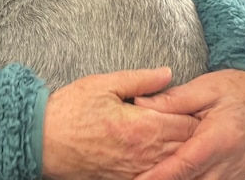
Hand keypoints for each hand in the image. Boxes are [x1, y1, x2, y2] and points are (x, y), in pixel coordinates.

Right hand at [41, 68, 198, 179]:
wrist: (42, 141)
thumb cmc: (69, 110)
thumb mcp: (103, 84)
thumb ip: (140, 79)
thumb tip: (168, 73)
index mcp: (143, 125)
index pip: (188, 123)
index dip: (199, 114)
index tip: (202, 105)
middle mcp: (146, 152)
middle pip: (187, 146)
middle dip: (197, 134)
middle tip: (201, 121)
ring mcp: (137, 170)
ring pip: (176, 164)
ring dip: (185, 152)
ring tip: (188, 139)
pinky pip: (157, 176)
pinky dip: (167, 167)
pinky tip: (166, 157)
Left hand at [132, 69, 244, 179]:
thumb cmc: (232, 89)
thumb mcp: (202, 87)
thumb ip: (171, 100)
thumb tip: (139, 104)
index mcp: (220, 138)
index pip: (186, 165)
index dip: (161, 176)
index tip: (140, 179)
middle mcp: (230, 162)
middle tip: (139, 177)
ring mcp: (235, 172)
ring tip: (153, 175)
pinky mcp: (236, 176)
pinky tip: (176, 174)